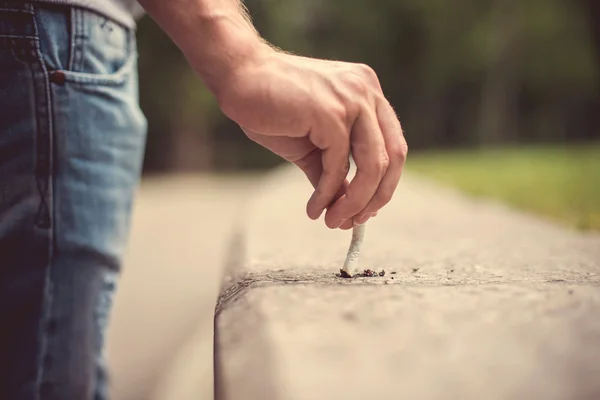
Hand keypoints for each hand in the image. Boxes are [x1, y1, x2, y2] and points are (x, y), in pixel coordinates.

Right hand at [216, 49, 407, 229]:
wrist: (240, 78)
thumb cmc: (273, 108)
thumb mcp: (311, 145)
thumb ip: (333, 171)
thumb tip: (348, 207)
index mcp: (369, 94)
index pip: (394, 146)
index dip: (384, 184)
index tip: (365, 211)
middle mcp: (368, 92)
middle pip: (393, 158)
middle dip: (375, 198)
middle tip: (352, 223)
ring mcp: (352, 101)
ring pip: (373, 165)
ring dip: (355, 203)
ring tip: (333, 222)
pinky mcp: (331, 114)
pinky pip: (338, 166)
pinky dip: (327, 194)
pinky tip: (314, 208)